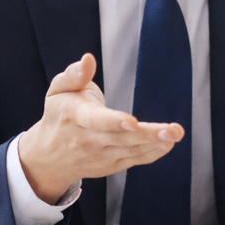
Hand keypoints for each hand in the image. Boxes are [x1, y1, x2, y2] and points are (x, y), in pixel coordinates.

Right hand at [16, 53, 183, 202]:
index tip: (132, 122)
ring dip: (155, 143)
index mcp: (73, 116)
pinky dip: (152, 153)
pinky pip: (133, 160)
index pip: (95, 120)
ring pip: (129, 150)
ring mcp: (99, 156)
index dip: (113, 121)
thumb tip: (89, 59)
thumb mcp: (58, 90)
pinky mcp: (110, 165)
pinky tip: (168, 144)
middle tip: (173, 130)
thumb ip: (74, 74)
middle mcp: (86, 139)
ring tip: (175, 134)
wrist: (48, 157)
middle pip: (119, 138)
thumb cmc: (58, 115)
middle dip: (147, 135)